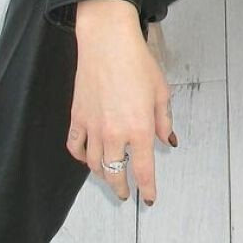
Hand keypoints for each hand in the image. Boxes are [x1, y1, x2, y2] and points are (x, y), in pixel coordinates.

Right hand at [66, 0, 173, 204]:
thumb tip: (167, 141)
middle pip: (116, 174)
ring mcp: (93, 127)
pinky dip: (81, 156)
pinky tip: (87, 158)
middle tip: (126, 193)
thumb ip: (164, 120)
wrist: (107, 43)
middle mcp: (115, 134)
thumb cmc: (138, 63)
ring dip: (103, 175)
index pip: (144, 171)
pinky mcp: (77, 117)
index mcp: (140, 129)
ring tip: (110, 177)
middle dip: (122, 188)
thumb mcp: (161, 92)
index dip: (147, 189)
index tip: (148, 199)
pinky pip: (75, 146)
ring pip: (94, 165)